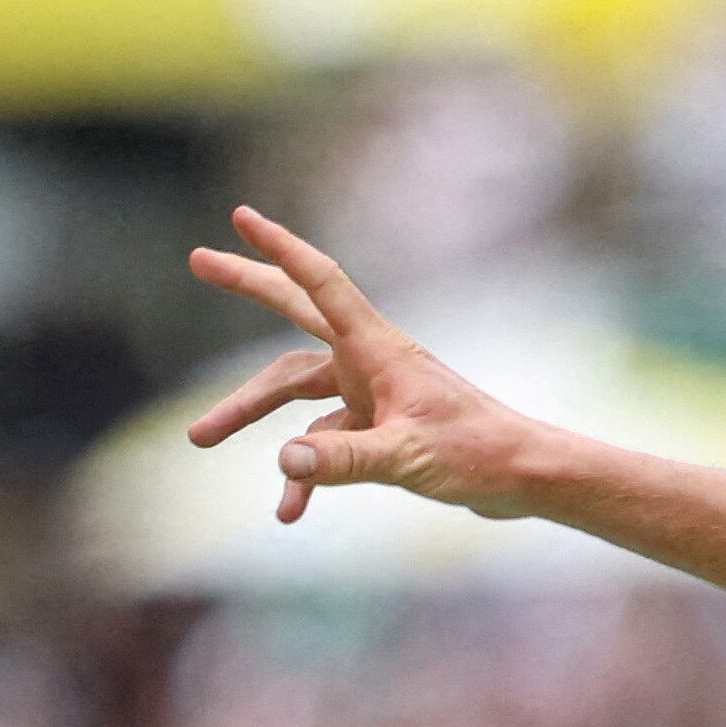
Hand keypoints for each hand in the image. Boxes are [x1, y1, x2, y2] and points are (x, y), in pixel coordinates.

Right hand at [184, 207, 549, 525]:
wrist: (528, 478)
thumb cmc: (480, 458)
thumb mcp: (406, 459)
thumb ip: (344, 462)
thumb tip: (285, 463)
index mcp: (378, 350)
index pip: (320, 284)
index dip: (279, 249)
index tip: (241, 216)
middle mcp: (371, 361)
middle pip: (297, 313)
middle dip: (249, 286)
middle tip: (197, 259)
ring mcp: (374, 392)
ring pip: (298, 391)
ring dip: (252, 411)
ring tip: (199, 436)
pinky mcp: (382, 426)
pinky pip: (327, 442)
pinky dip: (308, 472)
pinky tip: (290, 510)